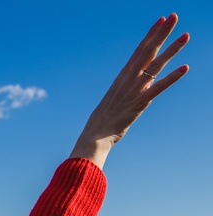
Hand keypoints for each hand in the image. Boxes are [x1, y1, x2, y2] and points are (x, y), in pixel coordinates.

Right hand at [71, 14, 188, 167]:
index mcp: (123, 76)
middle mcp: (129, 78)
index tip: (161, 19)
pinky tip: (185, 68)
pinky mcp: (139, 103)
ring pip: (156, 65)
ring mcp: (134, 89)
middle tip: (174, 16)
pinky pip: (158, 88)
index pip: (139, 50)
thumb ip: (132, 88)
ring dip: (171, 49)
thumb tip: (145, 84)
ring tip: (186, 35)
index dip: (151, 34)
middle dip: (162, 33)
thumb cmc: (104, 119)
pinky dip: (172, 78)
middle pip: (148, 50)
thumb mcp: (117, 98)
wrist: (95, 135)